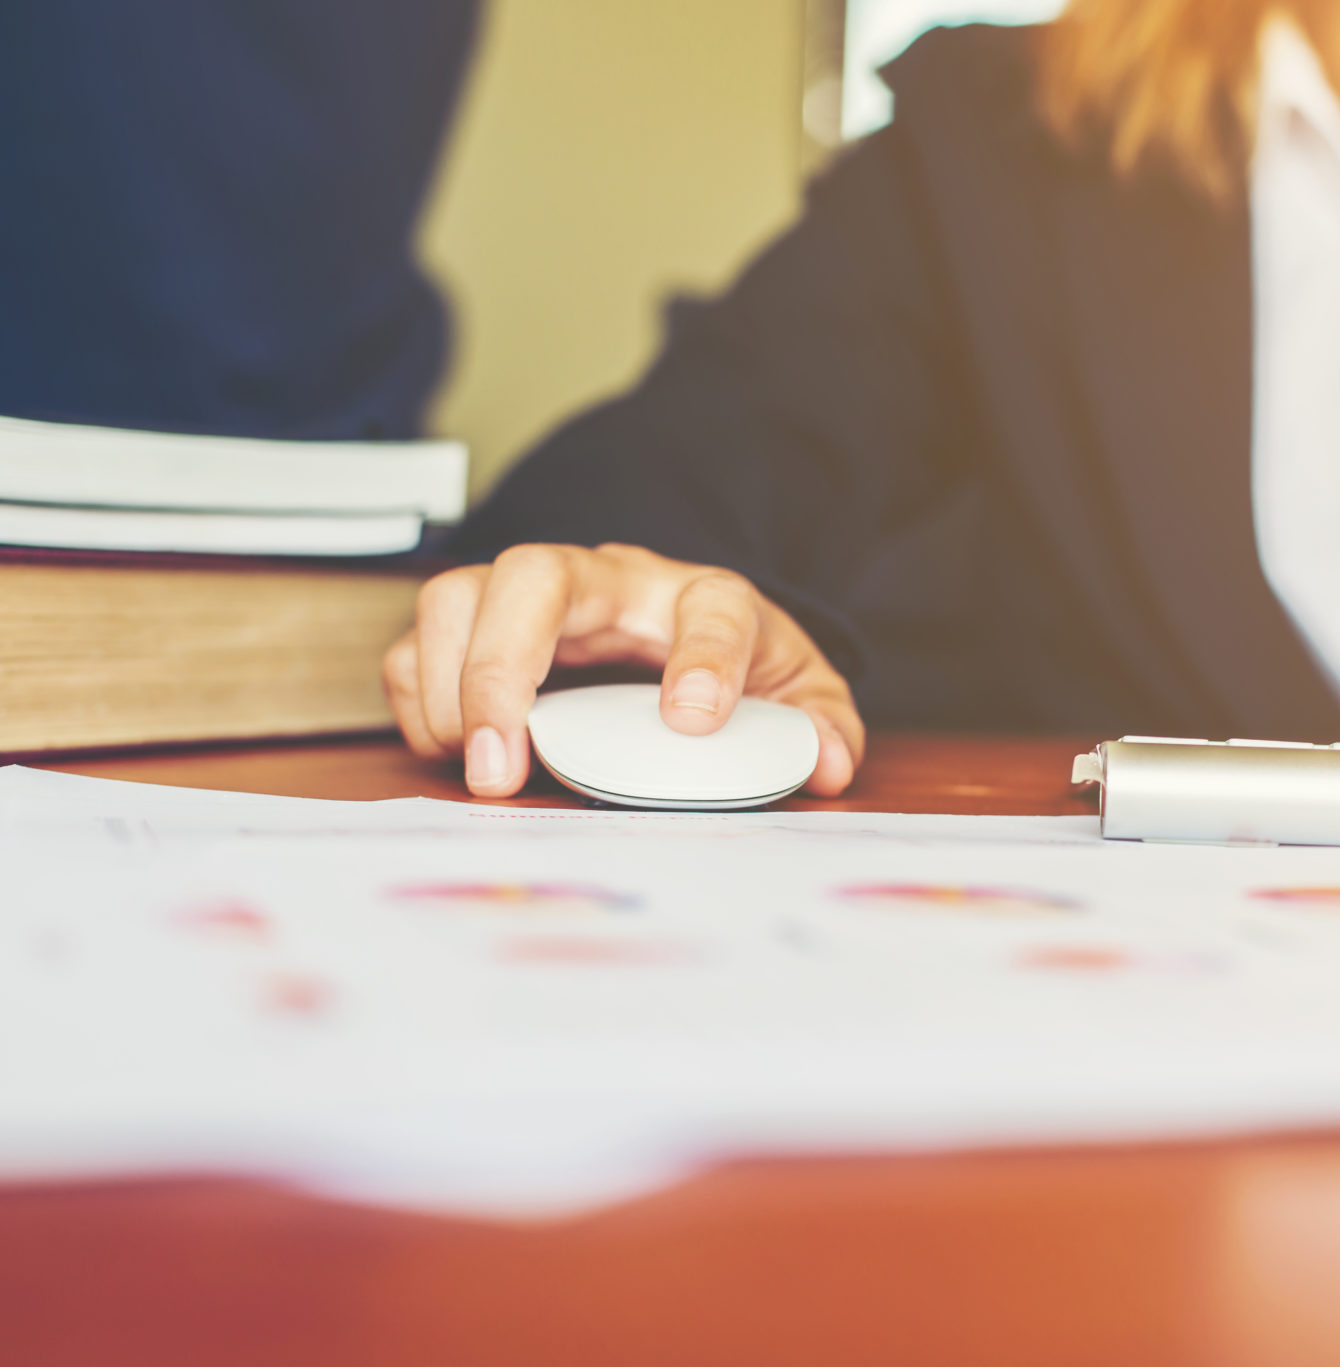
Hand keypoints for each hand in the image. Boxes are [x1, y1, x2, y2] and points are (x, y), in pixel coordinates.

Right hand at [382, 543, 863, 797]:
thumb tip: (824, 763)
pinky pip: (422, 642)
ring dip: (453, 683)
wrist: (692, 628)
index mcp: (703, 597)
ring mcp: (539, 599)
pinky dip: (422, 697)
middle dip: (508, 665)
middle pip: (538, 574)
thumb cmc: (737, 659)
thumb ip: (821, 726)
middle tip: (506, 760)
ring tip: (480, 764)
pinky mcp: (486, 627)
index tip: (695, 719)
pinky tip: (452, 750)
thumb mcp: (800, 692)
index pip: (712, 606)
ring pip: (462, 594)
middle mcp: (612, 583)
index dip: (705, 658)